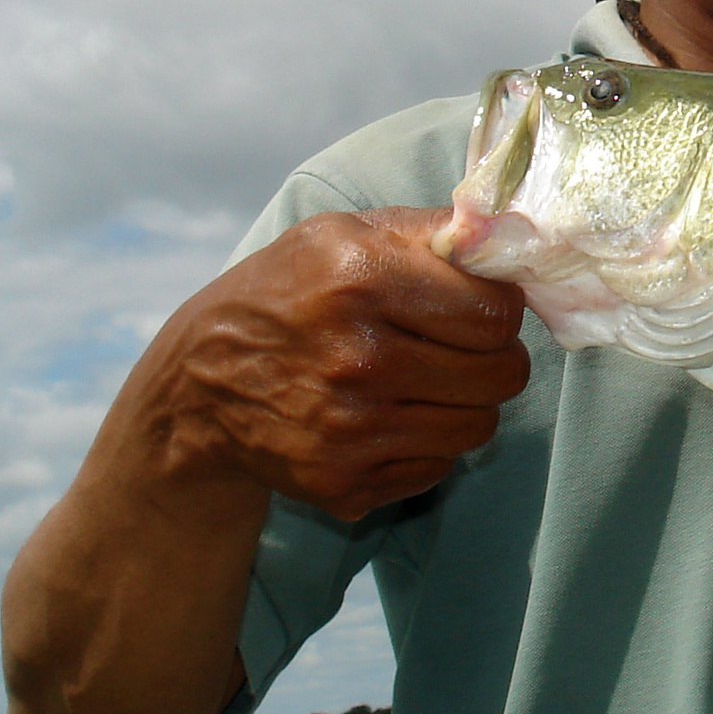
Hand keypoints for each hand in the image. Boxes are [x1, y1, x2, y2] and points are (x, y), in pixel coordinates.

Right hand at [133, 208, 531, 519]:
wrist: (199, 382)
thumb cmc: (290, 291)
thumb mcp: (345, 232)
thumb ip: (435, 229)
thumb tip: (513, 235)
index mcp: (362, 279)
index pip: (497, 312)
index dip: (500, 309)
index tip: (479, 308)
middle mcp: (356, 358)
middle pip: (502, 375)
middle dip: (493, 358)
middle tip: (461, 348)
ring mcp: (349, 430)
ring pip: (478, 426)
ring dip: (465, 403)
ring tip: (424, 381)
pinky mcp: (343, 484)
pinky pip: (438, 467)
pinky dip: (426, 444)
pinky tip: (387, 417)